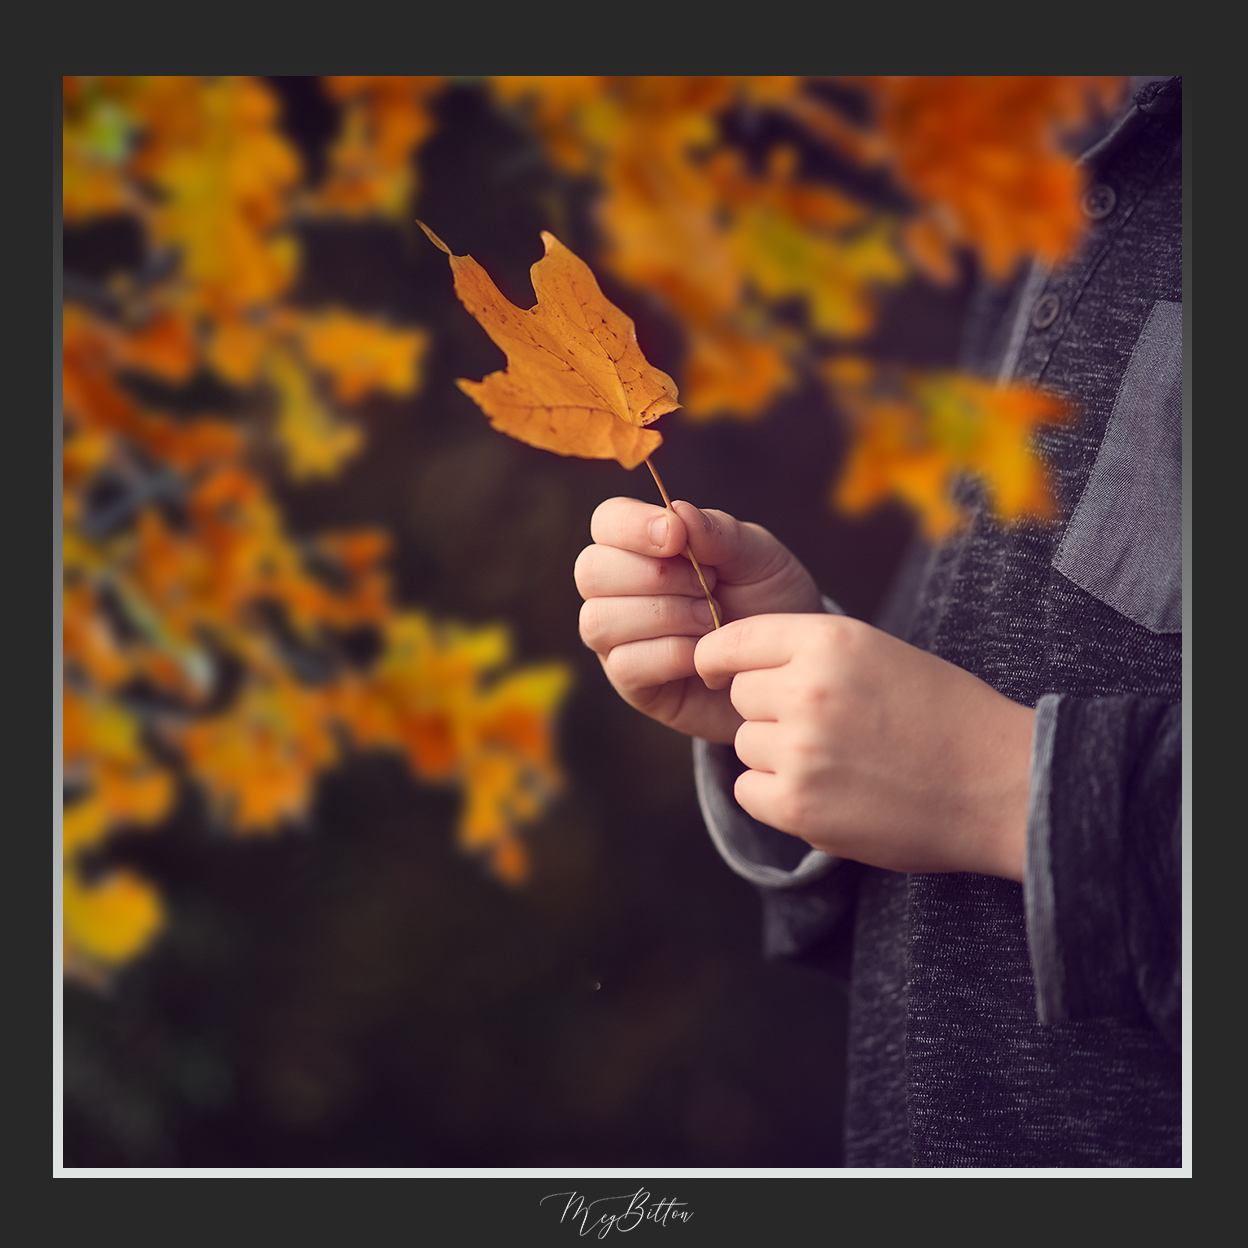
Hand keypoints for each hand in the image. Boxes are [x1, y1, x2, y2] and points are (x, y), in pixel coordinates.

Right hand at [574, 497, 821, 742]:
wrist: (788, 667)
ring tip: (713, 620)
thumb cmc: (768, 605)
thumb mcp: (758, 559)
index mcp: (642, 547)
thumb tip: (677, 510)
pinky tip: (704, 655)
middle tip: (709, 585)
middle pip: (591, 570)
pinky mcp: (632, 683)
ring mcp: (618, 639)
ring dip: (665, 616)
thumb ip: (720, 533)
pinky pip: (626, 664)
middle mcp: (617, 590)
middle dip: (654, 576)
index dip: (632, 526)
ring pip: (600, 620)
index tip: (677, 536)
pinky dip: (672, 654)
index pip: (607, 521)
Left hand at [694, 613, 1034, 880]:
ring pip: (745, 744)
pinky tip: (827, 793)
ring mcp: (800, 749)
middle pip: (739, 696)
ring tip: (839, 762)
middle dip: (766, 710)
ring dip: (775, 755)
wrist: (1000, 784)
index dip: (719, 658)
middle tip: (824, 728)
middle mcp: (808, 689)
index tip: (717, 671)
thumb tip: (733, 669)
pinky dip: (776, 796)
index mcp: (830, 640)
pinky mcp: (798, 805)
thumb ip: (809, 654)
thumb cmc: (944, 715)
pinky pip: (748, 791)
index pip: (733, 640)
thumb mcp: (878, 653)